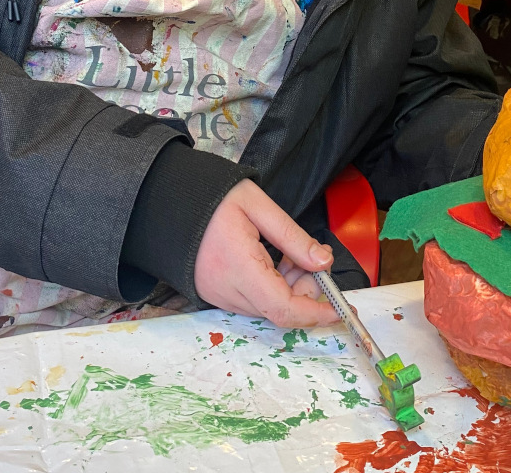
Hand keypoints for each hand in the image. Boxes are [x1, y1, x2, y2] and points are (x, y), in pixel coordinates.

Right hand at [195, 180, 339, 327]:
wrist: (170, 200)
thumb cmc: (214, 198)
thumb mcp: (258, 206)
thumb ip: (293, 237)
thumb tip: (324, 263)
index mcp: (238, 267)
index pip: (283, 308)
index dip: (315, 312)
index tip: (340, 309)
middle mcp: (226, 291)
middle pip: (279, 309)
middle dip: (306, 292)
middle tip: (316, 259)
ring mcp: (218, 296)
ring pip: (267, 307)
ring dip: (290, 288)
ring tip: (294, 254)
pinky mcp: (215, 294)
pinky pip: (253, 301)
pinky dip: (273, 287)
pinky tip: (276, 261)